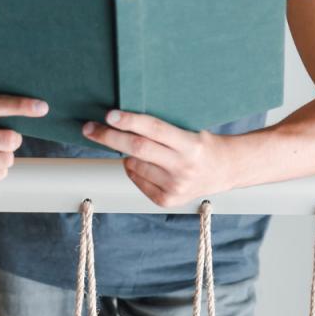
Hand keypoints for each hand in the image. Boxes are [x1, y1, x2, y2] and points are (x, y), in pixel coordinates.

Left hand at [82, 111, 233, 207]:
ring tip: (140, 150)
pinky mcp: (168, 200)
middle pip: (137, 149)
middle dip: (109, 137)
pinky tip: (146, 165)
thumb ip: (161, 129)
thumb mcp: (189, 130)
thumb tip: (121, 121)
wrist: (225, 170)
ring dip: (127, 155)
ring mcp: (175, 187)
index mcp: (191, 144)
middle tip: (89, 128)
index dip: (130, 121)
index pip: (154, 129)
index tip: (109, 114)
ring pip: (134, 165)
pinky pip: (137, 180)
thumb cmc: (202, 143)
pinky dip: (133, 169)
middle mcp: (183, 167)